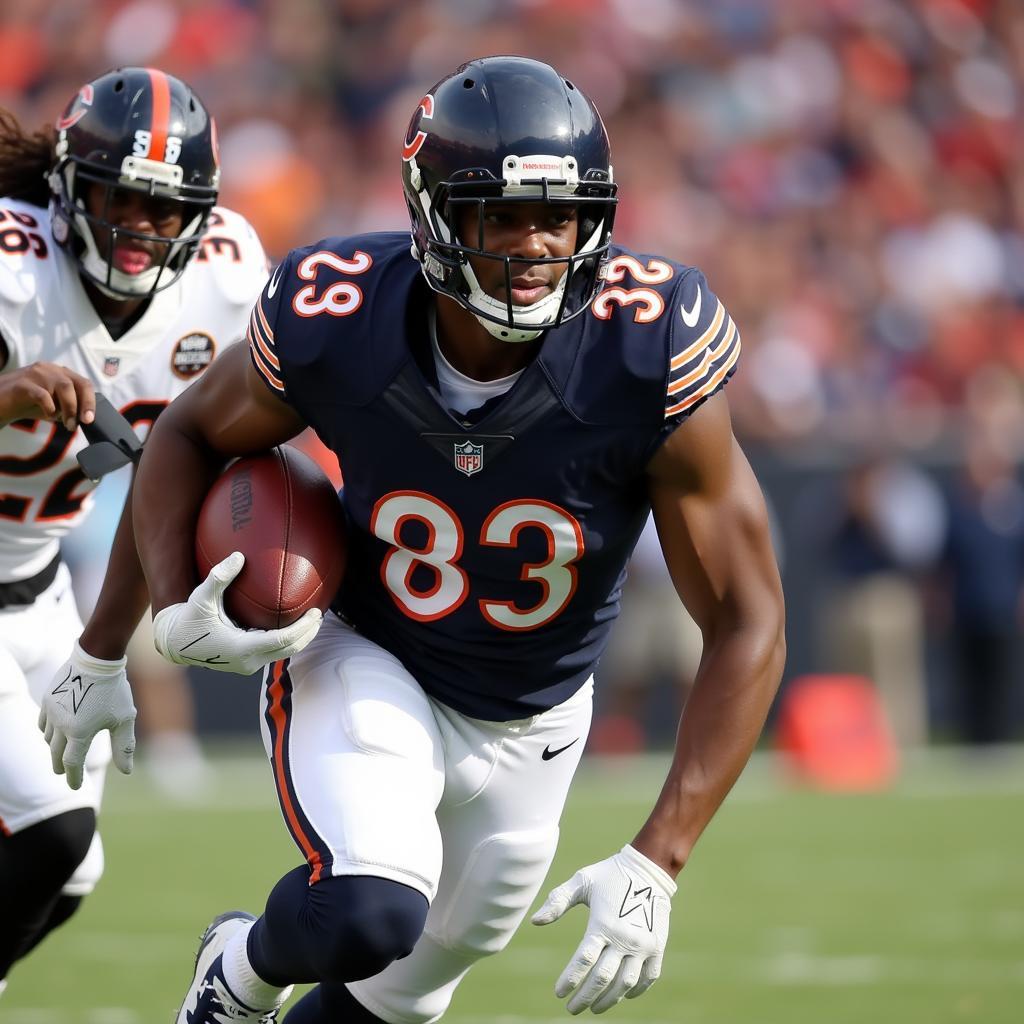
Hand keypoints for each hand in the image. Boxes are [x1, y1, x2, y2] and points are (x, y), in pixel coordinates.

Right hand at [0, 361, 95, 430]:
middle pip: (76, 384)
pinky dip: (49, 408)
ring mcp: (35, 374)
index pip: (83, 383)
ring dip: (69, 409)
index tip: (90, 420)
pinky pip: (43, 394)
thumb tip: (86, 420)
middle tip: (80, 423)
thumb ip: (69, 409)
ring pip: (63, 387)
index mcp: (60, 373)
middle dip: (83, 405)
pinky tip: (48, 415)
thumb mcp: (53, 406)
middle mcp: (49, 369)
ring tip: (67, 424)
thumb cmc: (28, 404)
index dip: (90, 401)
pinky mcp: (22, 384)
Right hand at [38, 640, 135, 789]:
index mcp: (80, 733)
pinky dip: (48, 732)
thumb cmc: (114, 691)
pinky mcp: (48, 700)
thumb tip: (127, 771)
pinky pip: (43, 723)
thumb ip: (123, 747)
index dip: (74, 777)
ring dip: (54, 748)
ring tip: (61, 752)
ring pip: (48, 739)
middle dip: (61, 766)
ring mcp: (52, 712)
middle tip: (64, 773)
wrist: (97, 660)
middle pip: (56, 754)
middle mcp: (61, 725)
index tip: (76, 786)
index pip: (72, 763)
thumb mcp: (124, 719)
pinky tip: (54, 733)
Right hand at [153, 551, 321, 675]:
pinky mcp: (245, 664)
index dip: (303, 628)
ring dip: (299, 638)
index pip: (283, 640)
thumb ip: (219, 577)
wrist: (172, 644)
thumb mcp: (200, 597)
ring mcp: (247, 665)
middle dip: (308, 633)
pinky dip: (285, 640)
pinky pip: (272, 652)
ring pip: (283, 654)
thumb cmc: (187, 619)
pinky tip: (292, 624)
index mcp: (241, 648)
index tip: (316, 612)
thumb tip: (239, 555)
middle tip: (320, 614)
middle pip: (290, 650)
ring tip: (312, 620)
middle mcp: (247, 662)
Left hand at [532, 845, 676, 1014]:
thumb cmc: (610, 874)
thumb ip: (557, 901)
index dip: (570, 980)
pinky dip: (636, 990)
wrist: (648, 868)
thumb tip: (535, 922)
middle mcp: (624, 938)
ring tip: (595, 1008)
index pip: (583, 960)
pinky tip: (623, 995)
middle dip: (585, 997)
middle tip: (572, 1009)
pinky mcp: (657, 946)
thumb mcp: (582, 881)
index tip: (559, 993)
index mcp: (603, 924)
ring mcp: (643, 944)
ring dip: (609, 999)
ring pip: (625, 983)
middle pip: (602, 977)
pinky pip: (649, 977)